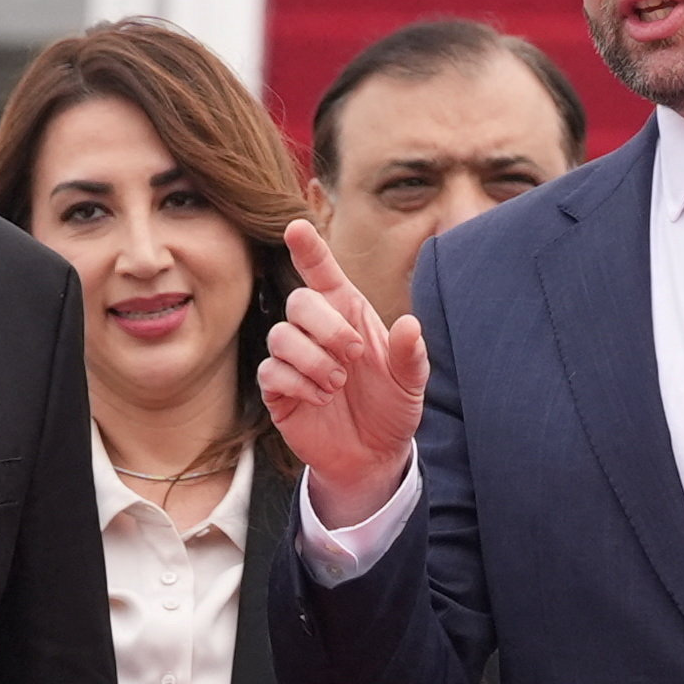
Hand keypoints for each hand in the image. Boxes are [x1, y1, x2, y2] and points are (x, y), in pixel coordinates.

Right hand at [259, 219, 427, 527]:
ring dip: (313, 359)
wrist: (375, 456)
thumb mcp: (411, 383)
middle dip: (325, 326)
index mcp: (348, 316)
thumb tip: (409, 324)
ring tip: (337, 384)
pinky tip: (320, 399)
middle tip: (353, 355)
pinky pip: (271, 371)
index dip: (309, 249)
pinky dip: (298, 383)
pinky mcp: (278, 389)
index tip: (296, 227)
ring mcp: (294, 359)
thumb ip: (410, 355)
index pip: (322, 274)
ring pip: (280, 336)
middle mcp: (317, 332)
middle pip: (298, 302)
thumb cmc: (391, 408)